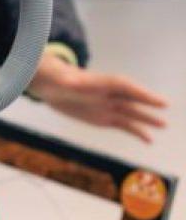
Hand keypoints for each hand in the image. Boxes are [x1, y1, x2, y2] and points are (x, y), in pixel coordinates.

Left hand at [27, 55, 167, 142]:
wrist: (54, 87)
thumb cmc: (60, 80)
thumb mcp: (62, 80)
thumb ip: (68, 81)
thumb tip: (65, 79)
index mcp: (103, 82)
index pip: (125, 87)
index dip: (141, 93)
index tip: (158, 100)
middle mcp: (111, 95)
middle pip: (132, 100)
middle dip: (147, 105)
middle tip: (164, 108)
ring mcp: (110, 107)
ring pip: (132, 114)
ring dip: (147, 120)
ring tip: (163, 126)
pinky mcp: (105, 118)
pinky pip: (124, 125)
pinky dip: (137, 132)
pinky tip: (149, 140)